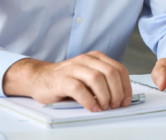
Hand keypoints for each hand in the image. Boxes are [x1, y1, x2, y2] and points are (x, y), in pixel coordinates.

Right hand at [2, 51, 131, 111]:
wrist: (39, 78)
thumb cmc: (66, 80)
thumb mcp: (87, 76)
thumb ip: (102, 82)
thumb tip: (121, 98)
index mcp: (95, 58)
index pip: (119, 69)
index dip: (126, 86)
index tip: (126, 100)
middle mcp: (85, 60)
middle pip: (110, 72)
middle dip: (117, 91)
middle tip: (115, 105)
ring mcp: (73, 68)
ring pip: (97, 78)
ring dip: (104, 96)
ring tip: (104, 107)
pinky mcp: (61, 80)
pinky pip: (79, 89)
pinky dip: (89, 100)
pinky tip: (92, 108)